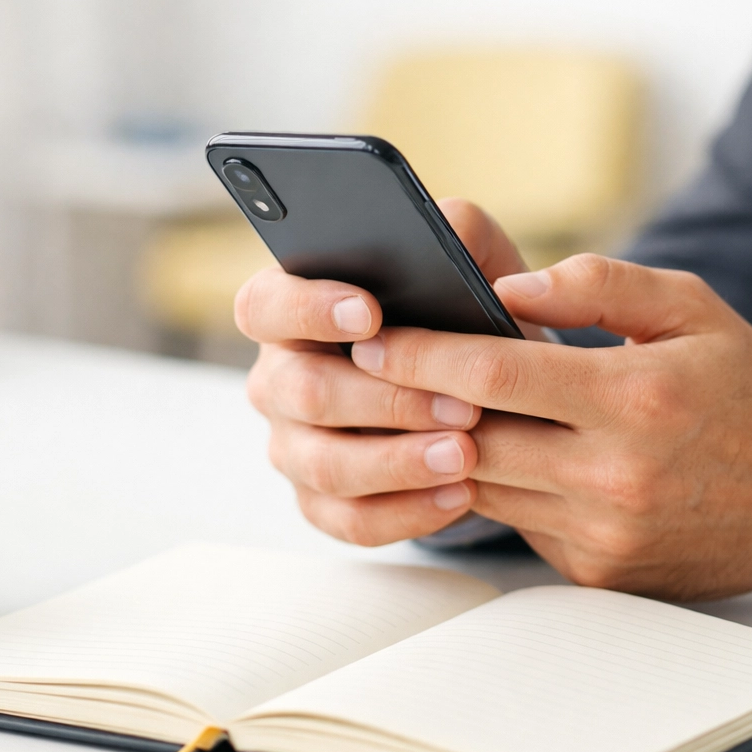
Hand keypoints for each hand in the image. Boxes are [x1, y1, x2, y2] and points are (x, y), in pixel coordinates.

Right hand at [237, 199, 531, 544]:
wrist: (487, 395)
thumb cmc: (461, 317)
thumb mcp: (468, 262)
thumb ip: (456, 230)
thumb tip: (449, 234)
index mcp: (291, 310)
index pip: (265, 305)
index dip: (310, 308)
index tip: (373, 312)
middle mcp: (277, 379)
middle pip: (304, 393)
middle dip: (385, 400)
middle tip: (460, 404)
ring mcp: (293, 445)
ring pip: (325, 465)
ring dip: (399, 462)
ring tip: (466, 455)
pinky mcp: (322, 502)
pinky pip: (351, 520)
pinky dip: (408, 513)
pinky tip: (461, 496)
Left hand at [351, 254, 751, 598]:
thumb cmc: (747, 389)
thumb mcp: (690, 308)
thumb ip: (597, 285)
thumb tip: (506, 286)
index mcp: (634, 396)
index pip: (495, 372)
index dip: (421, 353)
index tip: (371, 337)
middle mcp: (614, 473)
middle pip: (471, 436)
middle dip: (406, 403)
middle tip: (361, 372)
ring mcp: (604, 531)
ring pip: (482, 487)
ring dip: (436, 449)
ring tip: (401, 407)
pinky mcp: (599, 570)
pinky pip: (516, 523)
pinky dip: (490, 487)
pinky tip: (475, 450)